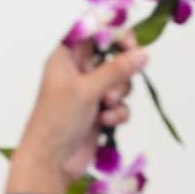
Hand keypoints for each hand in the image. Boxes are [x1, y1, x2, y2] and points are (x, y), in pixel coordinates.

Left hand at [10, 34, 147, 193]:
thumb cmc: (56, 121)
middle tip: (129, 68)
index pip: (90, 32)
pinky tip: (106, 121)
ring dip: (119, 93)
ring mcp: (89, 93)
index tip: (129, 42)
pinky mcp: (99, 113)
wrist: (51, 161)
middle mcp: (77, 72)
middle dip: (121, 66)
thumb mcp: (86, 89)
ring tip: (106, 105)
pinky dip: (117, 112)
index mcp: (64, 59)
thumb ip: (116, 69)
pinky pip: (120, 104)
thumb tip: (143, 53)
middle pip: (111, 55)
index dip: (111, 32)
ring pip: (120, 81)